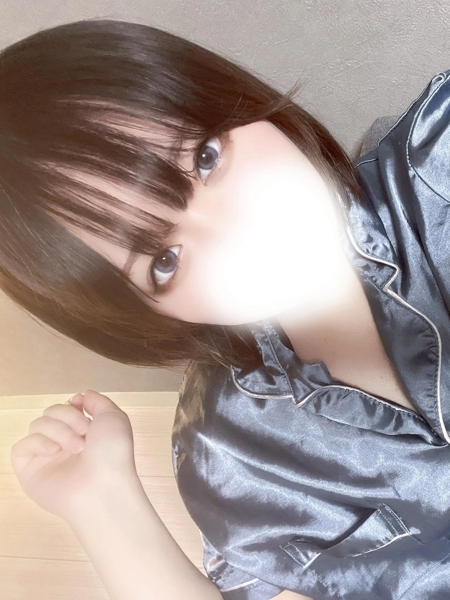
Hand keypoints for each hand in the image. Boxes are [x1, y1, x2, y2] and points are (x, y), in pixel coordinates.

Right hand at [10, 390, 137, 522]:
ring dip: (59, 430)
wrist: (103, 486)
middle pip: (50, 411)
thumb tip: (82, 395)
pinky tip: (54, 451)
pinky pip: (22, 446)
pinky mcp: (29, 471)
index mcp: (82, 433)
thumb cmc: (112, 454)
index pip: (66, 407)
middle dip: (68, 416)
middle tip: (85, 432)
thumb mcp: (114, 417)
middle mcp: (63, 443)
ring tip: (77, 447)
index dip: (73, 405)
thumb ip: (98, 402)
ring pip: (37, 424)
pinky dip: (37, 442)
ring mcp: (46, 457)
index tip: (83, 407)